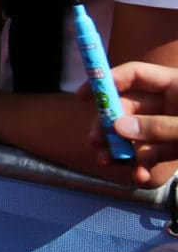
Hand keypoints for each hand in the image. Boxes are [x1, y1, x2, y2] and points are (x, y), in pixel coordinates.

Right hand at [83, 62, 177, 185]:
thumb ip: (158, 127)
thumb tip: (118, 127)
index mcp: (176, 85)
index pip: (134, 74)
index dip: (107, 81)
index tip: (82, 96)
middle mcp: (170, 103)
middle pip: (128, 107)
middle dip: (108, 124)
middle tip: (95, 141)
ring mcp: (170, 126)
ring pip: (135, 132)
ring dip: (120, 148)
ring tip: (108, 162)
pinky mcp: (174, 148)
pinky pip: (151, 153)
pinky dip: (142, 165)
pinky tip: (139, 177)